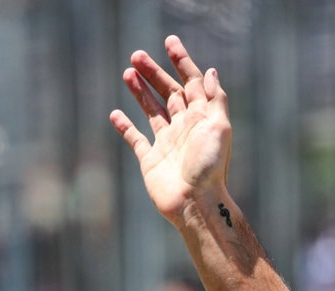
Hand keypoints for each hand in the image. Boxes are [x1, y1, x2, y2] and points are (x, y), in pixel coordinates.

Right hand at [109, 36, 230, 221]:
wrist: (196, 203)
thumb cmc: (210, 167)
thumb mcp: (219, 127)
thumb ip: (214, 99)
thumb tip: (210, 72)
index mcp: (200, 118)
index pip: (191, 83)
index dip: (182, 62)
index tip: (169, 42)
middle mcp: (184, 128)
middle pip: (168, 93)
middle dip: (154, 73)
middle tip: (136, 55)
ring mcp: (166, 144)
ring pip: (152, 111)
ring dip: (140, 92)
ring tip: (127, 73)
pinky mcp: (151, 160)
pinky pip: (136, 139)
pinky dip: (125, 127)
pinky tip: (116, 114)